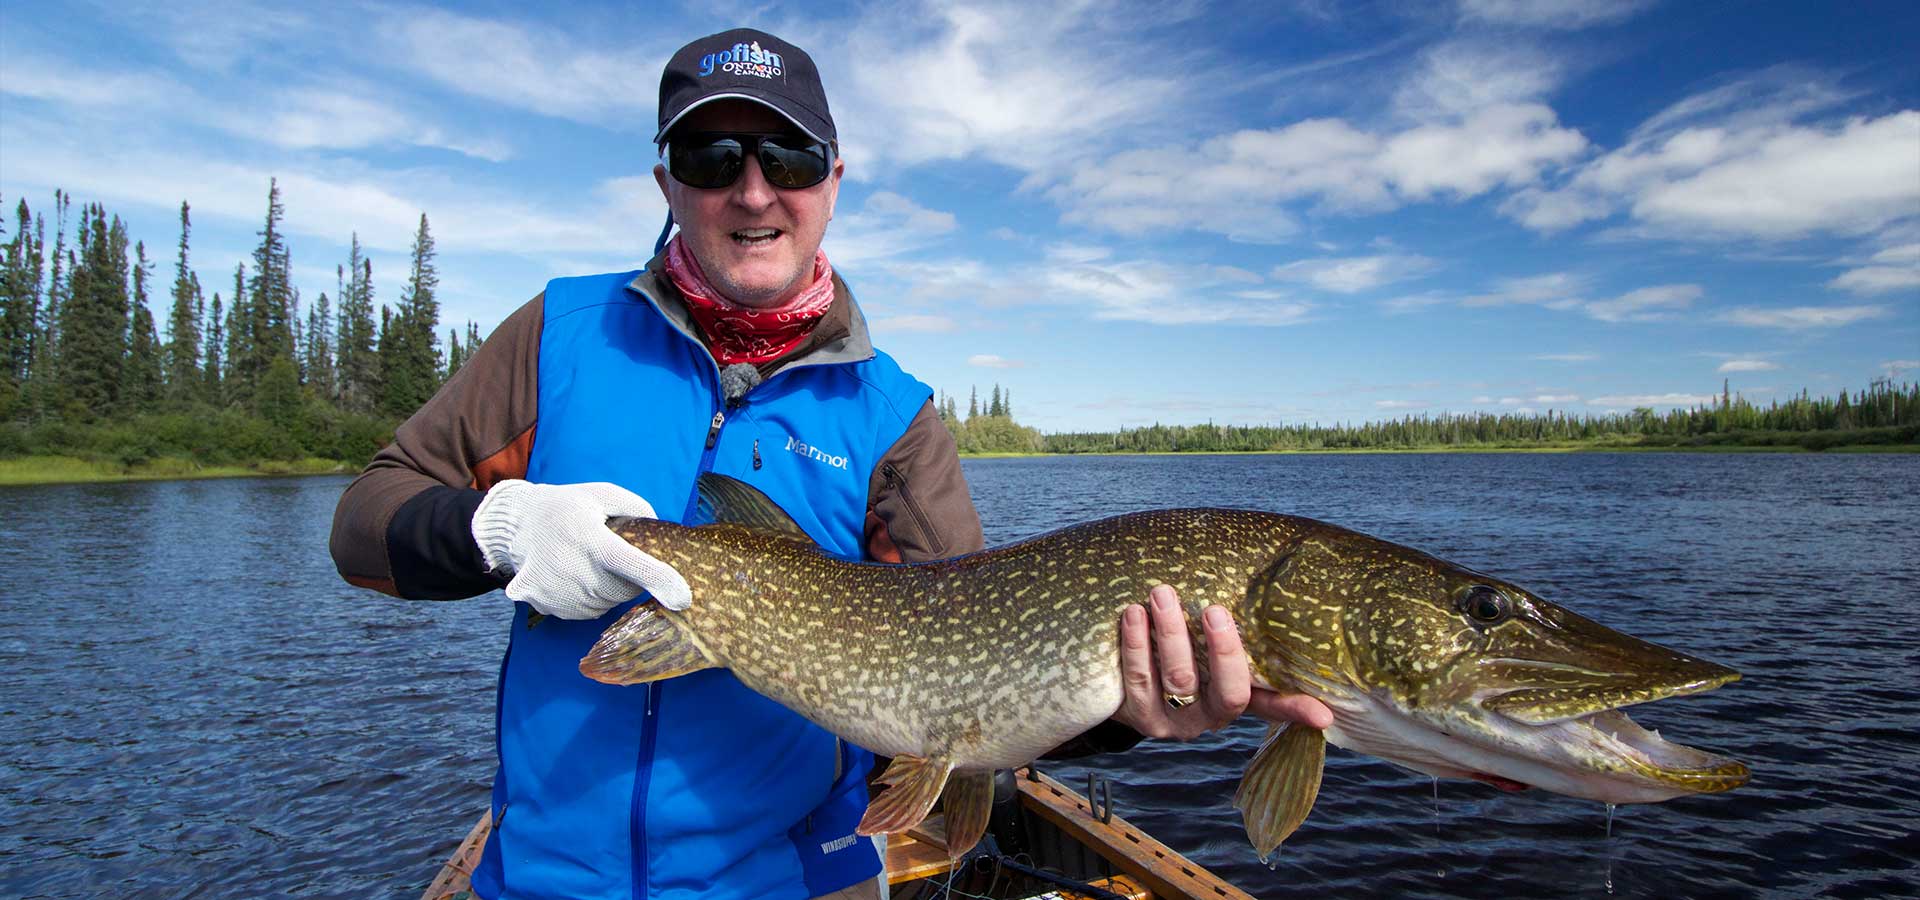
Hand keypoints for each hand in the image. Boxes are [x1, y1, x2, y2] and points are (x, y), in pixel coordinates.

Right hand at [470, 480, 692, 618]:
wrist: (517, 524)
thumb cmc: (568, 506)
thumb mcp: (603, 494)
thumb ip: (637, 508)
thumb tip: (660, 531)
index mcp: (591, 539)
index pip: (630, 563)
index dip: (659, 580)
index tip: (683, 598)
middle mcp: (573, 569)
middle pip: (623, 591)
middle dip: (628, 578)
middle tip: (608, 553)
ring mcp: (556, 591)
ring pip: (606, 604)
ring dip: (607, 588)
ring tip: (586, 561)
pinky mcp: (545, 605)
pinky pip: (585, 611)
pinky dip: (588, 597)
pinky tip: (573, 573)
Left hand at [1113, 585, 1333, 739]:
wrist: (1121, 686)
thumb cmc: (1179, 655)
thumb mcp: (1208, 654)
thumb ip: (1238, 640)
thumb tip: (1283, 607)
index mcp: (1235, 702)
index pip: (1272, 706)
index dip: (1296, 711)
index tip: (1324, 714)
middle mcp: (1208, 718)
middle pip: (1223, 690)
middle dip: (1221, 649)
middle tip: (1214, 608)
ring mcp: (1173, 722)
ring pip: (1178, 680)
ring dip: (1171, 634)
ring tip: (1161, 593)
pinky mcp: (1139, 717)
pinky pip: (1138, 679)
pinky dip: (1135, 644)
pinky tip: (1133, 613)